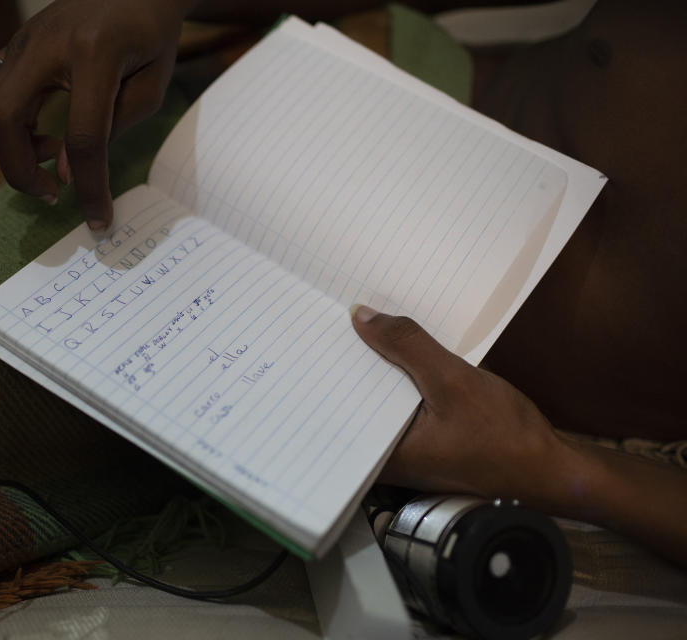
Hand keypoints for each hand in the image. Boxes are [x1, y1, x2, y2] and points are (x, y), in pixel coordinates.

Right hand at [0, 0, 196, 229]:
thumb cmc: (152, 36)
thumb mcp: (151, 86)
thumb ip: (112, 129)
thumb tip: (64, 170)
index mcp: (95, 54)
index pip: (83, 137)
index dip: (89, 187)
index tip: (98, 219)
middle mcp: (47, 44)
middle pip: (3, 118)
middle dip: (20, 170)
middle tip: (52, 191)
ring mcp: (24, 39)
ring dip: (10, 144)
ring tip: (49, 153)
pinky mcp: (14, 42)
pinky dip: (4, 116)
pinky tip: (35, 123)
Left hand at [351, 305, 686, 567]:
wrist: (552, 471)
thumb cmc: (504, 435)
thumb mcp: (453, 382)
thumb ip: (407, 347)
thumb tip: (359, 316)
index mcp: (381, 454)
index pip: (336, 407)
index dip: (326, 370)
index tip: (311, 334)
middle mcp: (386, 458)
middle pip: (355, 401)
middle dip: (348, 364)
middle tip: (326, 320)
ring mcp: (408, 451)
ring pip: (379, 402)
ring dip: (375, 370)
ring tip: (355, 326)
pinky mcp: (427, 442)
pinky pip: (402, 405)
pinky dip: (399, 380)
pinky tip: (397, 350)